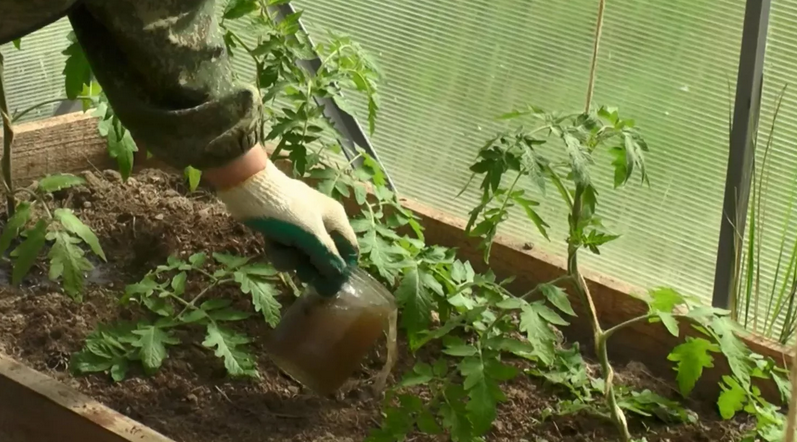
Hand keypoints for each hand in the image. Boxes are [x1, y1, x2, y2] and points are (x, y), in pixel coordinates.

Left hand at [207, 147, 358, 295]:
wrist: (250, 189)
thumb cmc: (287, 212)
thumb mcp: (312, 237)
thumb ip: (328, 260)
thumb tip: (339, 282)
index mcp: (336, 219)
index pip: (350, 250)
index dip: (342, 268)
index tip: (329, 283)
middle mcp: (323, 223)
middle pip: (326, 257)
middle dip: (311, 266)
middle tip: (301, 273)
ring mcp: (302, 227)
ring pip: (303, 256)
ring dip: (291, 259)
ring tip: (281, 249)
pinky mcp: (283, 230)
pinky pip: (287, 250)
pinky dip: (279, 250)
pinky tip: (270, 242)